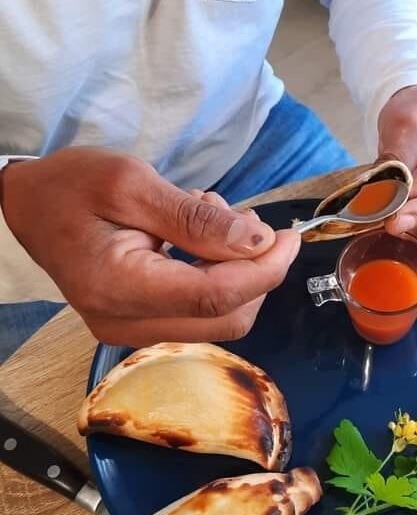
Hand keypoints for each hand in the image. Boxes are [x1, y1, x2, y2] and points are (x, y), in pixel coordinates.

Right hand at [0, 147, 300, 345]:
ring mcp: (131, 330)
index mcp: (119, 286)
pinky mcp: (139, 324)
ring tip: (208, 218)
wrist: (30, 204)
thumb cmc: (72, 185)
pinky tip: (198, 240)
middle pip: (227, 317)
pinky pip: (200, 312)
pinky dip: (217, 277)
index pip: (217, 296)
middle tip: (247, 222)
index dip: (265, 270)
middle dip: (256, 272)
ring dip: (235, 271)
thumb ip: (197, 219)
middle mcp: (125, 323)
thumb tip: (258, 243)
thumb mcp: (133, 184)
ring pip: (220, 318)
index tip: (289, 238)